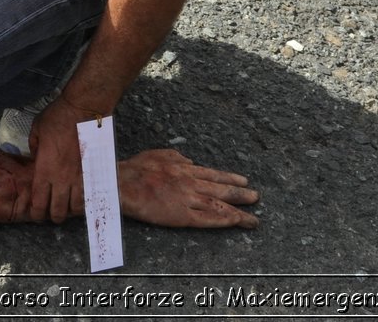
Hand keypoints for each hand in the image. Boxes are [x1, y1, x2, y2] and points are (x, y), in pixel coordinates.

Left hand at [24, 97, 94, 223]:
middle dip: (54, 217)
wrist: (84, 109)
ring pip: (76, 207)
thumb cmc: (58, 117)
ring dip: (70, 210)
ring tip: (67, 208)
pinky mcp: (94, 171)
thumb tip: (37, 156)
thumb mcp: (36, 130)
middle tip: (52, 215)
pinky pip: (90, 193)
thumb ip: (34, 147)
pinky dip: (85, 199)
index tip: (36, 214)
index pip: (39, 202)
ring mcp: (79, 176)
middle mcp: (62, 178)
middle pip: (58, 210)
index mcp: (44, 169)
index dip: (37, 213)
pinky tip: (83, 197)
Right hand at [117, 149, 260, 228]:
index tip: (244, 181)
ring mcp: (187, 199)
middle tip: (256, 198)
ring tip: (253, 219)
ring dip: (238, 212)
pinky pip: (206, 219)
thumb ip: (175, 157)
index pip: (212, 174)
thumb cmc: (134, 169)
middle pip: (220, 189)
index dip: (229, 178)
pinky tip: (234, 223)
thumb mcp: (157, 154)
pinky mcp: (181, 215)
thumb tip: (189, 160)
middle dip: (240, 194)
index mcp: (184, 168)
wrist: (121, 183)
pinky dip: (222, 221)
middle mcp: (190, 182)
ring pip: (218, 206)